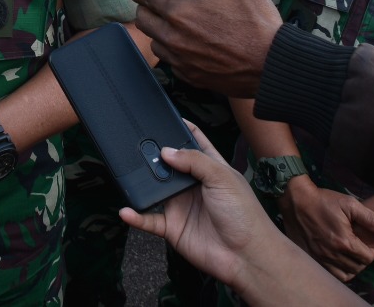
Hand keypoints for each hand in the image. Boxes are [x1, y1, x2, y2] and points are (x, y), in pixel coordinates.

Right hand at [118, 123, 273, 285]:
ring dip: (143, 184)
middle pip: (168, 164)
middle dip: (154, 155)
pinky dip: (136, 216)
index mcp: (210, 167)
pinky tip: (127, 211)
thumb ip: (194, 161)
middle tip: (138, 146)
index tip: (162, 117)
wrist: (246, 256)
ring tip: (130, 174)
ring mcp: (181, 205)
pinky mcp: (172, 227)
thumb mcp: (222, 177)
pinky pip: (148, 219)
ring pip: (155, 190)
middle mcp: (193, 184)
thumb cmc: (245, 215)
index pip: (193, 141)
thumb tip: (166, 151)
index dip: (179, 128)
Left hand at [129, 0, 281, 96]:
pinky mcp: (195, 78)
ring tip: (166, 26)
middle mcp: (175, 39)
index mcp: (179, 13)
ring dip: (157, 34)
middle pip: (143, 22)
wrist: (275, 65)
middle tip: (148, 6)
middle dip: (143, 11)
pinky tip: (184, 49)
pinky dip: (174, 55)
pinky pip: (173, 66)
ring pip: (156, 45)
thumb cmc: (257, 23)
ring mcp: (183, 62)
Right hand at [278, 179, 373, 281]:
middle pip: (358, 267)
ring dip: (351, 267)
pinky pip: (330, 274)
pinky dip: (338, 271)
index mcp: (344, 242)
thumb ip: (372, 219)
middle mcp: (333, 254)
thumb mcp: (350, 204)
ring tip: (349, 255)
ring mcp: (320, 258)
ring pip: (345, 275)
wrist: (296, 200)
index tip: (366, 242)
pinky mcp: (311, 258)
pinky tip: (337, 259)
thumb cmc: (324, 201)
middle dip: (362, 258)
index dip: (372, 250)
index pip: (369, 258)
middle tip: (358, 247)